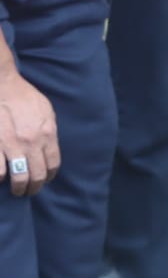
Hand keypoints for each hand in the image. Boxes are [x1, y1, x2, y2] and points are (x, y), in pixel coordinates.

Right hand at [2, 70, 58, 196]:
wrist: (2, 86)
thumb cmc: (24, 96)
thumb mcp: (46, 111)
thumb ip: (48, 130)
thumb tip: (49, 146)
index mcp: (47, 134)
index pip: (53, 164)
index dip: (49, 176)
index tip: (45, 180)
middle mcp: (31, 142)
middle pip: (37, 175)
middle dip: (34, 187)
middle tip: (28, 190)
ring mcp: (12, 145)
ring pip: (19, 177)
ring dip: (18, 187)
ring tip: (15, 189)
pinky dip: (0, 177)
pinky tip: (0, 177)